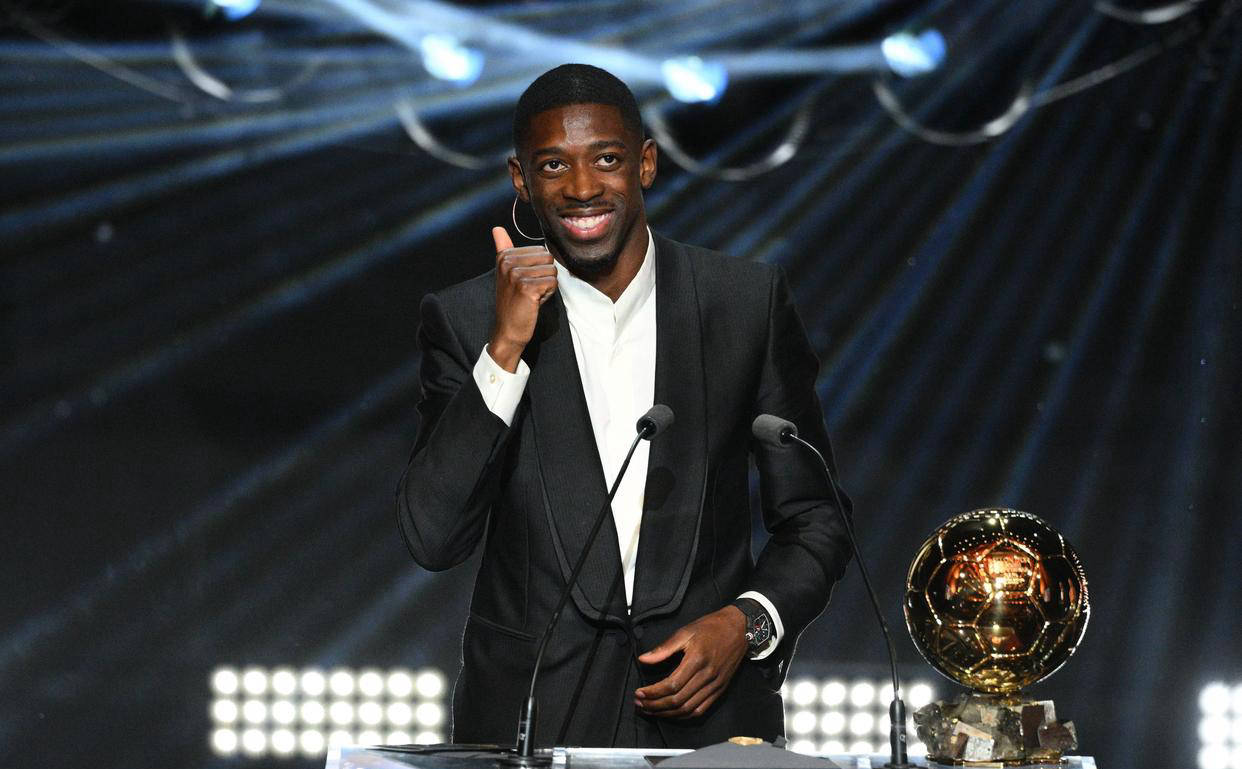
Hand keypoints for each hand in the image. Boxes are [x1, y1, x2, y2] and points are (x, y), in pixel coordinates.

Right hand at [489, 226, 555, 371]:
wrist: (508, 330)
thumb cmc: (512, 302)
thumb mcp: (506, 272)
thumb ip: (503, 249)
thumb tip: (497, 228)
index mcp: (504, 256)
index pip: (541, 251)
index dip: (538, 268)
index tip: (524, 282)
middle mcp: (508, 262)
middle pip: (548, 258)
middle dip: (545, 275)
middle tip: (530, 290)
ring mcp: (516, 274)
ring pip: (552, 271)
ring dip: (547, 286)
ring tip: (532, 296)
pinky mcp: (526, 288)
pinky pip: (552, 282)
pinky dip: (548, 294)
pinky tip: (534, 302)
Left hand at [634, 606, 747, 718]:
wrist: (739, 629)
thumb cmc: (712, 628)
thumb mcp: (685, 632)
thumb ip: (664, 648)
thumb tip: (644, 659)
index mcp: (697, 660)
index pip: (671, 685)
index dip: (653, 692)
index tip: (639, 693)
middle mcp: (707, 675)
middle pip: (678, 700)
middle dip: (655, 705)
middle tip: (640, 704)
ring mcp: (715, 685)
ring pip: (688, 708)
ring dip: (667, 713)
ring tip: (651, 710)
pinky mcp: (720, 689)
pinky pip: (701, 709)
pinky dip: (684, 715)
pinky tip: (672, 713)